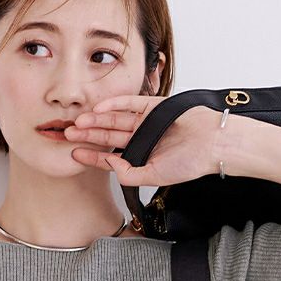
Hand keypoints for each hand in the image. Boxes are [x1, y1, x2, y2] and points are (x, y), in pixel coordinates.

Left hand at [65, 95, 219, 185]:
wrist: (212, 142)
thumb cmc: (191, 161)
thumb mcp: (154, 176)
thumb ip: (129, 174)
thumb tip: (108, 163)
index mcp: (142, 157)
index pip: (111, 157)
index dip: (92, 156)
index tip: (74, 154)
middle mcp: (141, 138)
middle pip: (108, 135)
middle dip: (88, 135)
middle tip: (67, 134)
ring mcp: (146, 121)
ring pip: (114, 119)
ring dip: (96, 120)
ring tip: (77, 123)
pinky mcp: (152, 106)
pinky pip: (129, 103)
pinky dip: (113, 104)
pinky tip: (97, 109)